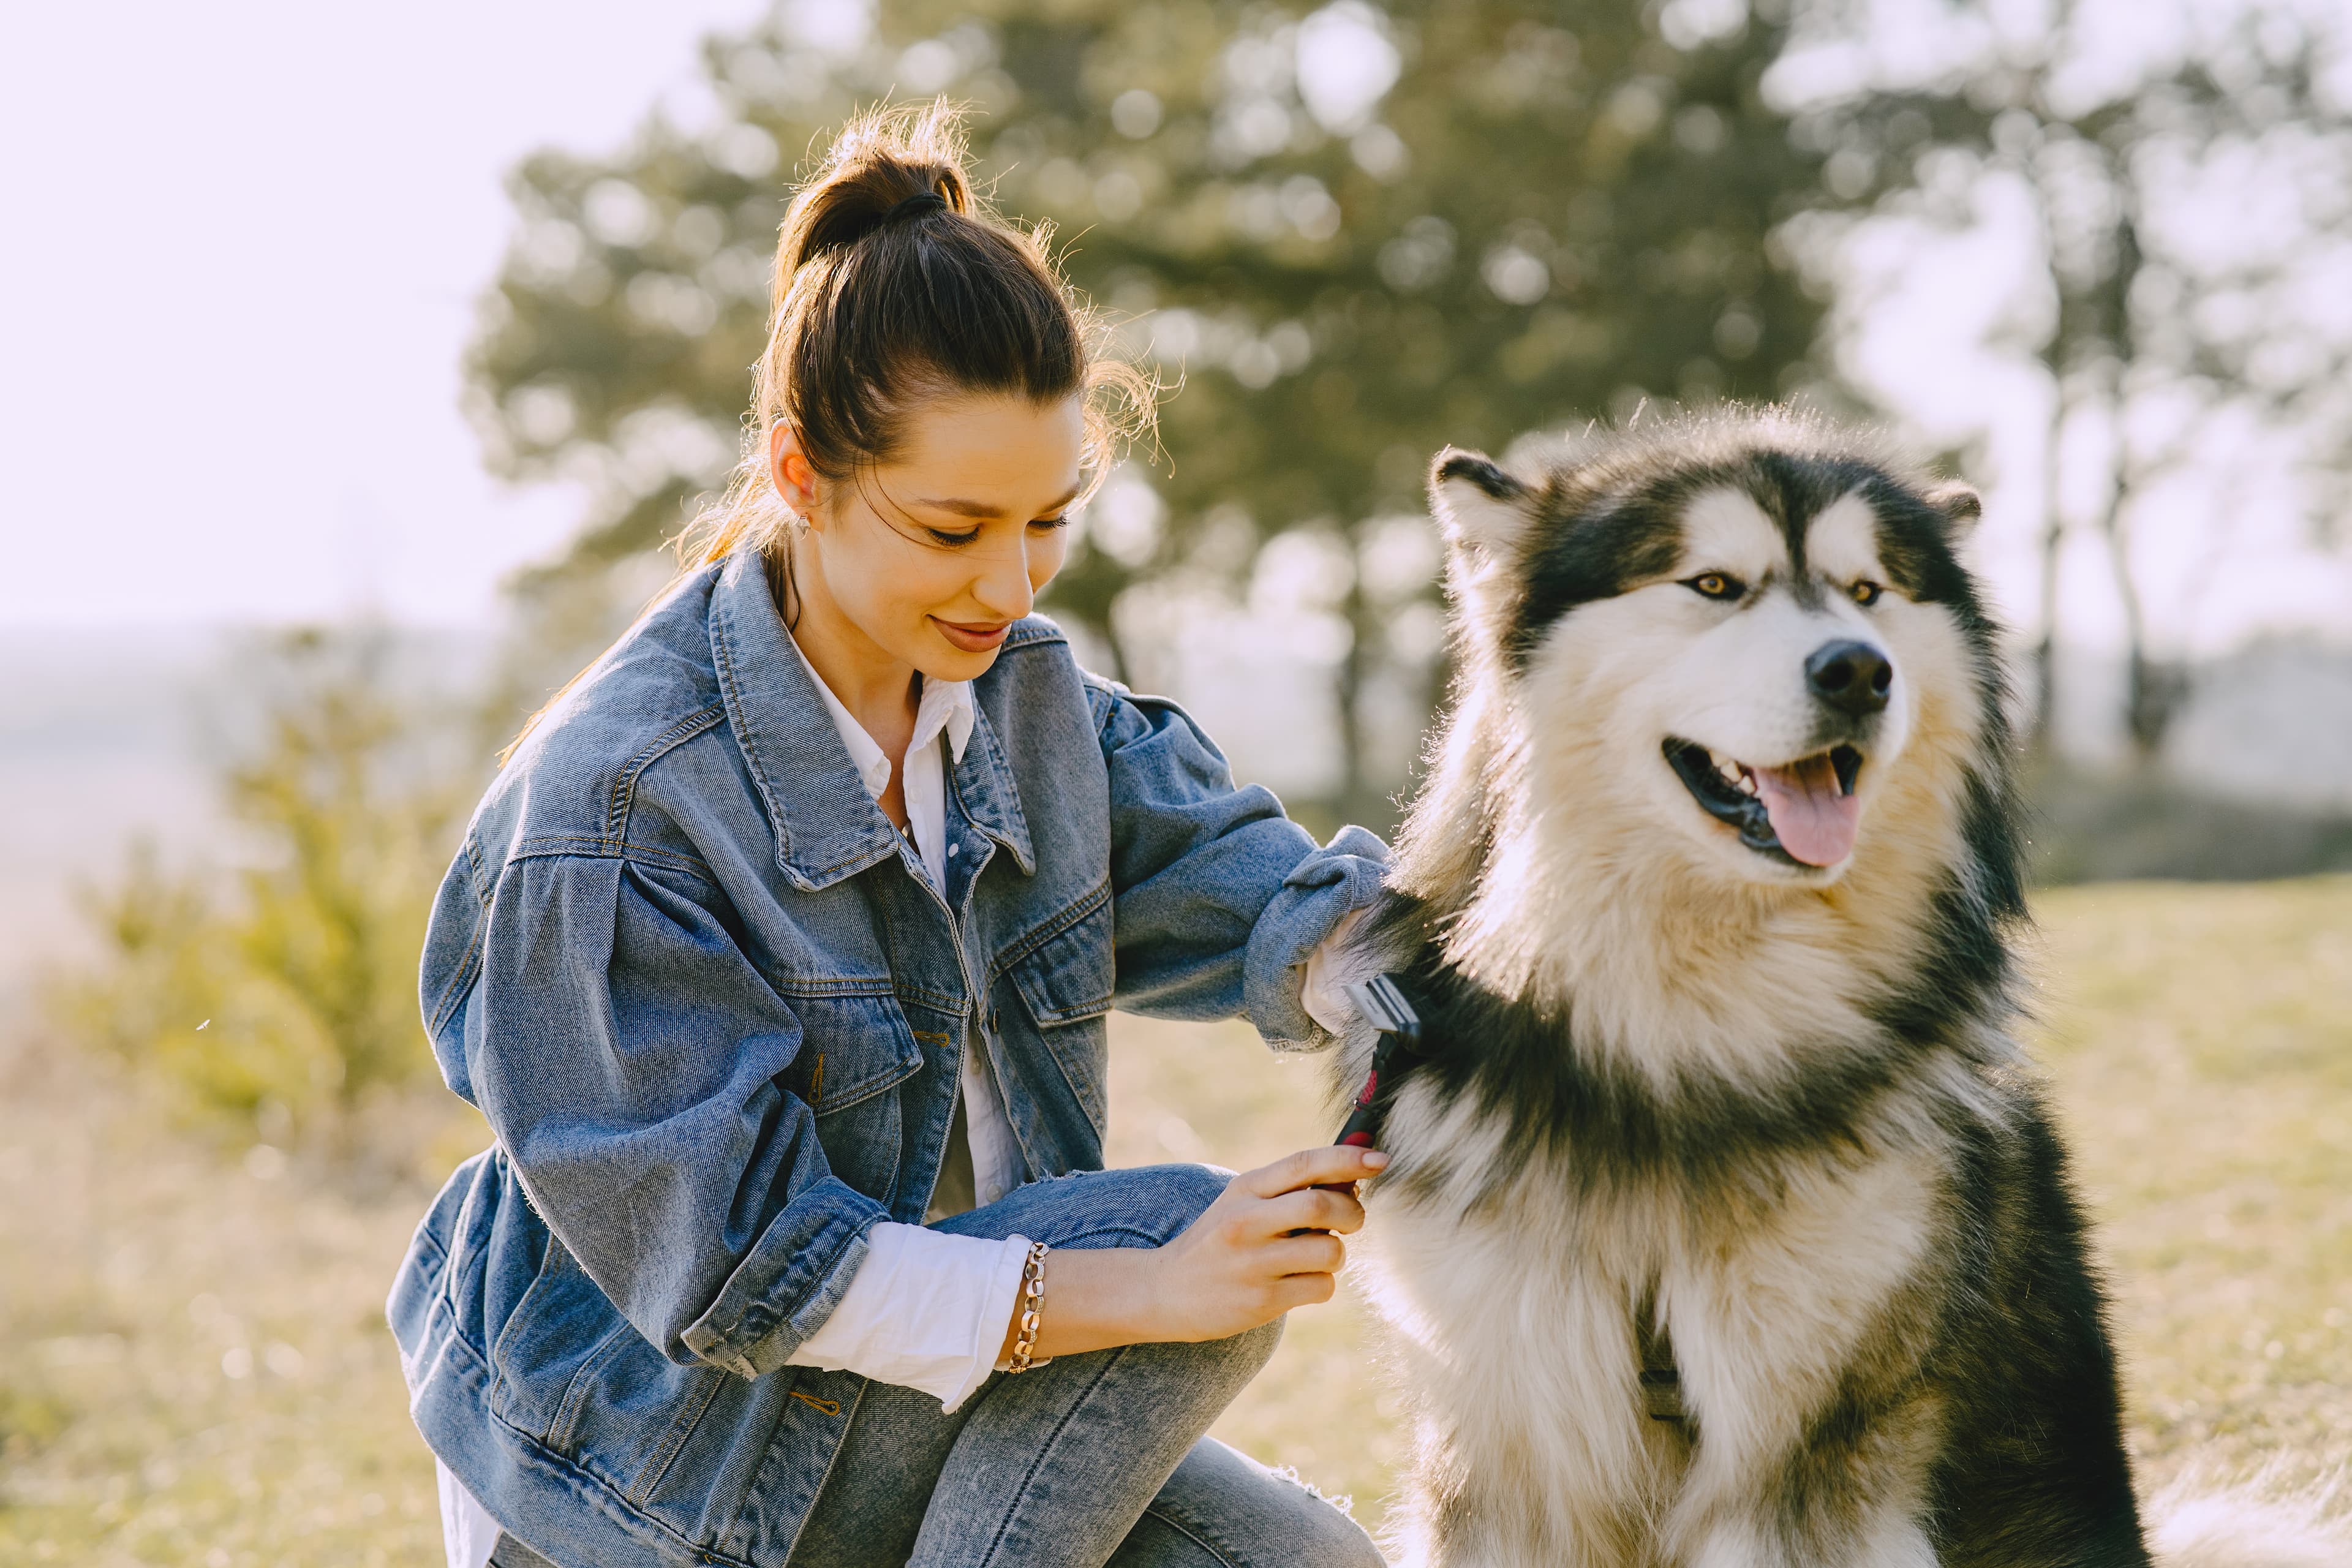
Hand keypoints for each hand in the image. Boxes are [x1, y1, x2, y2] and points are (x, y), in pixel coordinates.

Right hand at [997, 1145, 1386, 1363]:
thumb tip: (1356, 1180)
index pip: (1304, 1163)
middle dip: (1353, 1214)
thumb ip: (1290, 1190)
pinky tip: (1296, 1284)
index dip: (1348, 1158)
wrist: (1163, 1292)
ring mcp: (1253, 1263)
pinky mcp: (1261, 1301)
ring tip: (1311, 1257)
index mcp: (1245, 1189)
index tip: (1380, 1159)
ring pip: (1330, 1252)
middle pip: (1323, 1206)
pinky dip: (1321, 1285)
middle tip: (1351, 1221)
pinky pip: (1322, 1288)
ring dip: (1335, 1255)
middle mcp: (1247, 1222)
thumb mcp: (1242, 1203)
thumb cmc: (1218, 1242)